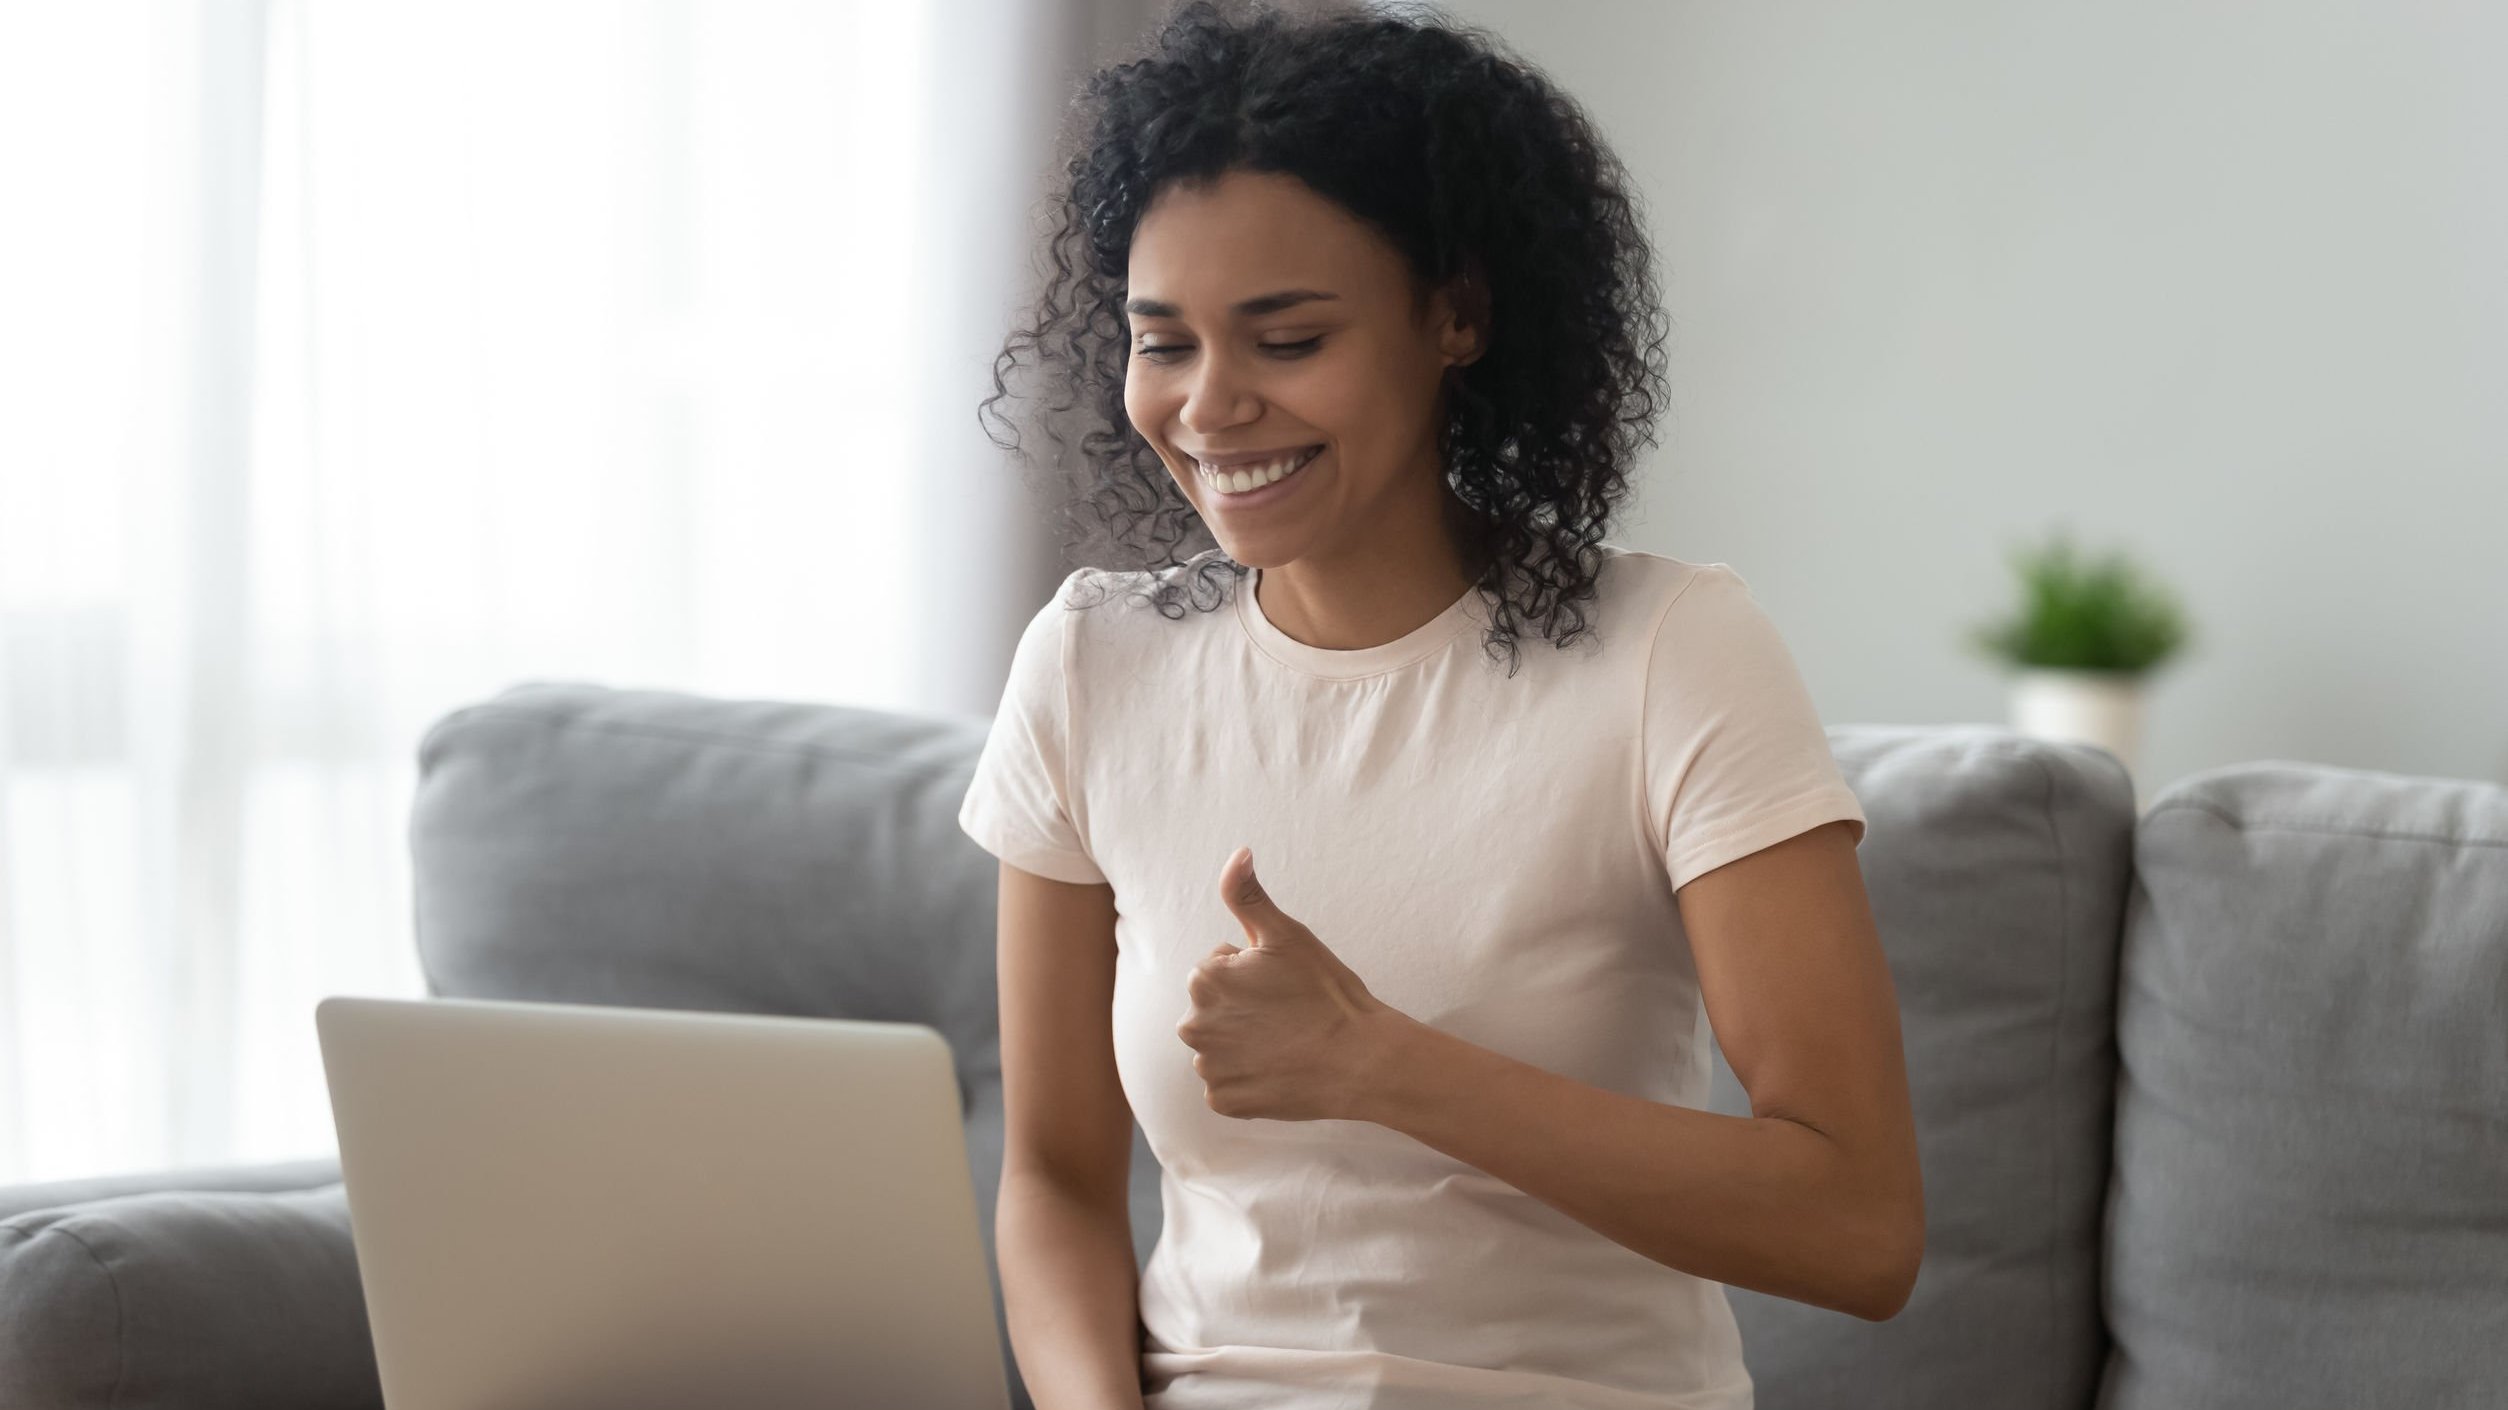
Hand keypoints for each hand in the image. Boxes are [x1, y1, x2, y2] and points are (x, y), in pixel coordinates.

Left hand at [1176, 846, 1400, 1122]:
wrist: (1360, 1060)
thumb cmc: (1326, 992)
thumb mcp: (1287, 934)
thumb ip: (1248, 893)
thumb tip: (1237, 852)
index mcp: (1203, 980)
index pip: (1218, 970)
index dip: (1252, 974)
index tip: (1282, 985)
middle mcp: (1193, 1026)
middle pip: (1214, 1010)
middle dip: (1241, 1009)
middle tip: (1286, 1014)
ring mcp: (1209, 1068)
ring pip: (1220, 1048)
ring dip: (1244, 1045)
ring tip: (1286, 1042)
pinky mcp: (1224, 1101)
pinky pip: (1228, 1086)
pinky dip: (1250, 1080)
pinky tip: (1281, 1070)